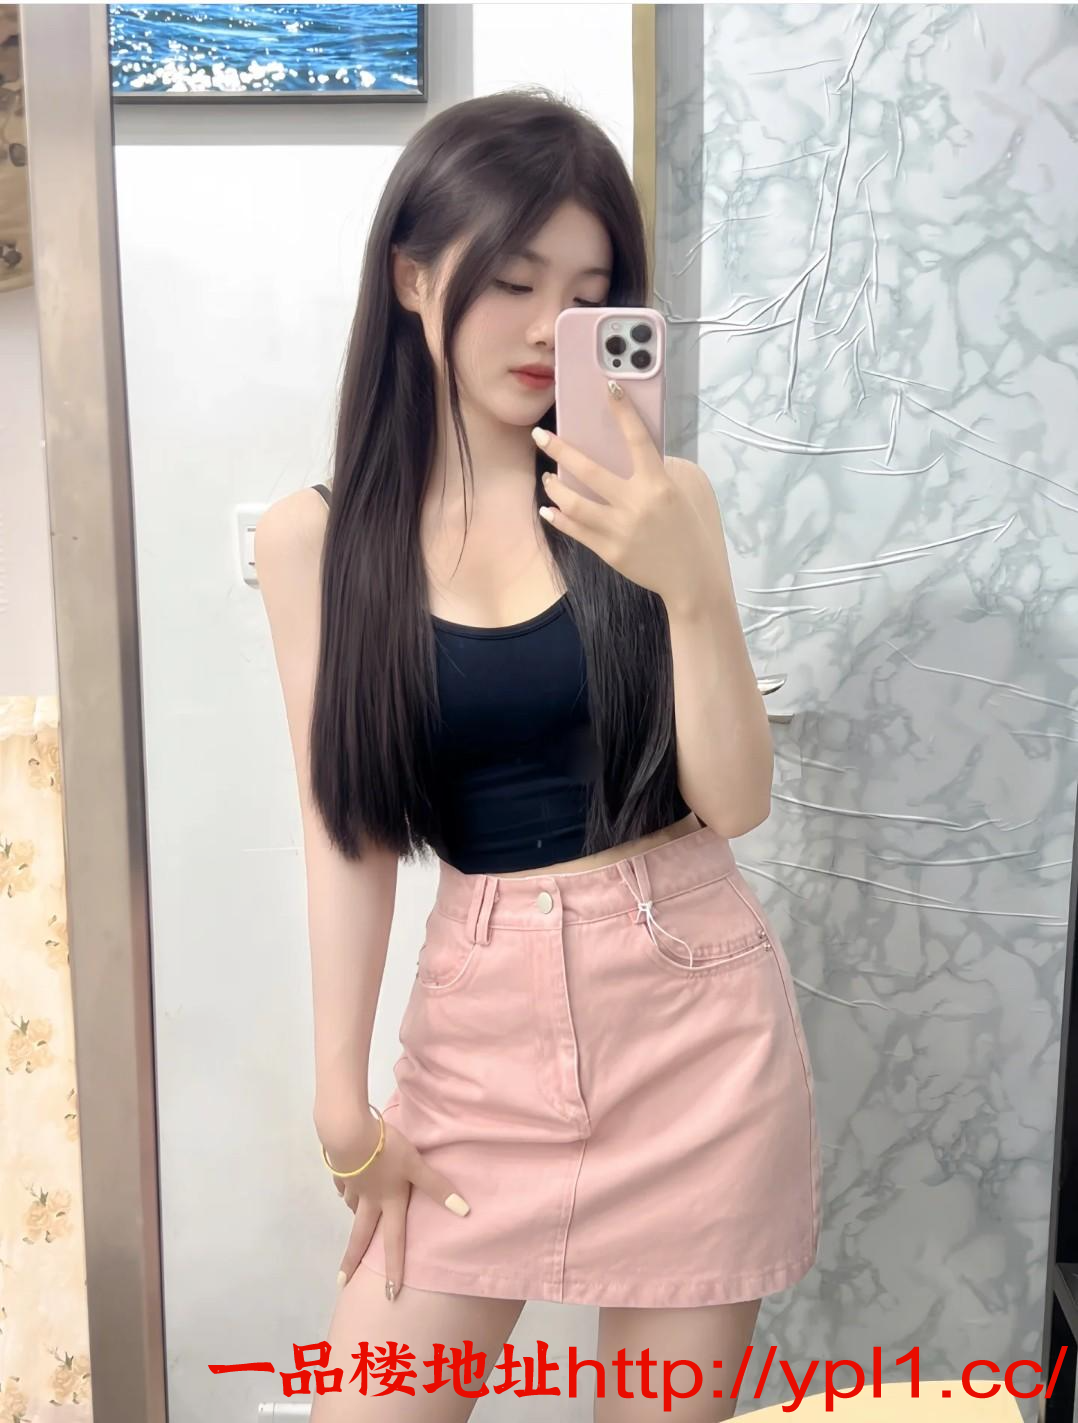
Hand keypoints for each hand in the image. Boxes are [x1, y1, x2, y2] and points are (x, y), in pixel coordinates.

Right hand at [323, 1115, 469, 1296]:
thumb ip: (436, 1187)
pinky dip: (347, 1188)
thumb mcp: (415, 1165)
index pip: (393, 1241)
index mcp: (387, 1202)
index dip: (394, 1268)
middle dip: (351, 1260)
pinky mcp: (341, 1170)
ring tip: (355, 1220)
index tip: (390, 1295)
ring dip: (354, 1216)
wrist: (347, 1132)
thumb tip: (463, 1211)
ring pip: (353, 1207)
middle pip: (359, 1235)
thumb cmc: (385, 1150)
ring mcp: (351, 1186)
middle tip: (341, 1282)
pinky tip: (348, 1183)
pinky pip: (345, 1185)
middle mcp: (368, 1200)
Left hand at [532, 380, 714, 610]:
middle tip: (540, 436)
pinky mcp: (609, 550)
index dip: (624, 412)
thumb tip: (637, 456)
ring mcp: (619, 529)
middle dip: (560, 450)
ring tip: (548, 478)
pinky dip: (558, 518)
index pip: (638, 439)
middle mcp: (636, 503)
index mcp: (659, 484)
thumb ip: (664, 470)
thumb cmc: (692, 531)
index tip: (609, 388)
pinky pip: (575, 530)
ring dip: (555, 487)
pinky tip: (548, 509)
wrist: (691, 579)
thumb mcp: (689, 491)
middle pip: (589, 471)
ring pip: (574, 503)